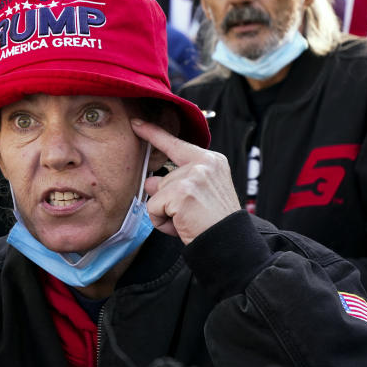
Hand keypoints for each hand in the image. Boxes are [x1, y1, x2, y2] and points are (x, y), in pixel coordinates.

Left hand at [131, 119, 239, 244]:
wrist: (229, 243)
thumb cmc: (215, 223)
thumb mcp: (198, 195)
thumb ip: (175, 183)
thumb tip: (149, 181)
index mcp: (212, 161)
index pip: (176, 144)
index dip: (154, 133)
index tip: (136, 124)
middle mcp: (204, 163)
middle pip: (162, 179)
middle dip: (168, 201)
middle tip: (192, 215)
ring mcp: (193, 176)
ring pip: (156, 194)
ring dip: (165, 214)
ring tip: (188, 221)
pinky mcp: (181, 192)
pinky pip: (153, 208)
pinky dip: (162, 222)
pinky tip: (181, 226)